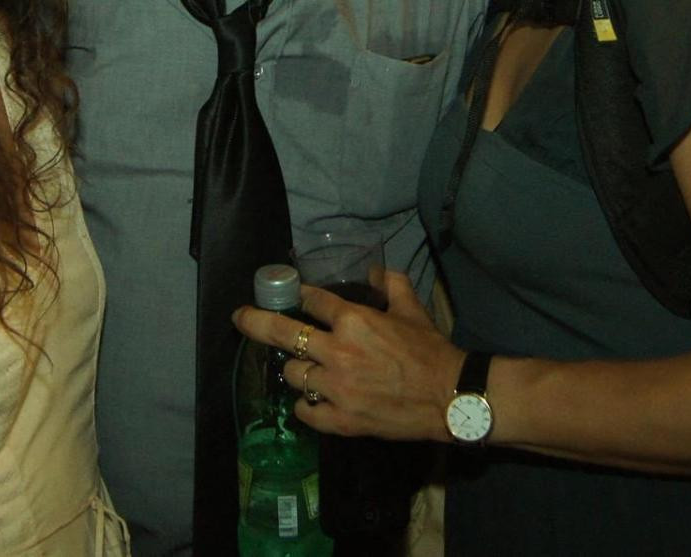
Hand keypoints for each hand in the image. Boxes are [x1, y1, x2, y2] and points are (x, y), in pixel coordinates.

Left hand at [233, 269, 462, 441]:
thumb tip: (374, 271)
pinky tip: (311, 400)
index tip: (293, 295)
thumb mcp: (412, 309)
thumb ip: (391, 284)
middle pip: (283, 335)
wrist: (450, 398)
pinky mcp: (340, 420)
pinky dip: (305, 405)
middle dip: (256, 323)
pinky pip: (305, 411)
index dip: (301, 295)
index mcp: (354, 321)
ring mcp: (336, 388)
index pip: (311, 301)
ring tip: (302, 369)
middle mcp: (338, 352)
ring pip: (292, 375)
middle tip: (240, 318)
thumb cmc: (431, 351)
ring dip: (295, 370)